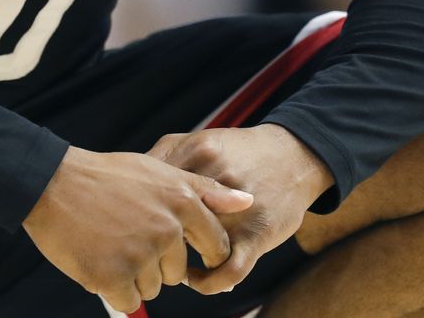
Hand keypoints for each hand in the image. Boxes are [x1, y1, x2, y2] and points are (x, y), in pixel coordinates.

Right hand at [23, 146, 256, 313]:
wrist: (53, 183)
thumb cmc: (107, 177)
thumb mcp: (161, 172)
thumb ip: (207, 191)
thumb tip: (248, 200)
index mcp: (182, 202)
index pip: (215, 245)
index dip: (201, 254)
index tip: (179, 250)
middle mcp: (166, 230)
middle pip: (178, 272)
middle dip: (156, 263)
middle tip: (127, 236)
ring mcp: (140, 254)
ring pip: (152, 287)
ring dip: (132, 276)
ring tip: (110, 244)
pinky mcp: (113, 276)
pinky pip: (127, 300)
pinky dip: (113, 289)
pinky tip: (98, 261)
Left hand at [147, 124, 332, 294]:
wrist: (294, 156)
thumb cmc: (239, 152)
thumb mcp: (201, 140)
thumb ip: (165, 156)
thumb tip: (130, 184)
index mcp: (198, 153)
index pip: (149, 187)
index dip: (134, 208)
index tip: (131, 222)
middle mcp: (217, 180)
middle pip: (166, 219)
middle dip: (151, 237)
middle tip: (144, 247)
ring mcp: (237, 211)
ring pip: (193, 249)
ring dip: (175, 263)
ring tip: (167, 264)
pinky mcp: (257, 236)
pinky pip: (227, 272)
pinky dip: (206, 282)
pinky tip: (196, 278)